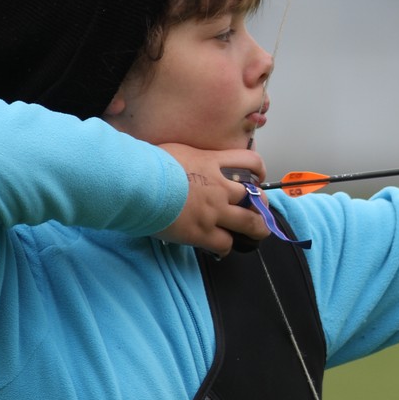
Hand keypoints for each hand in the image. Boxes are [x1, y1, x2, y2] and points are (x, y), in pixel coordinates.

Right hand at [153, 144, 270, 256]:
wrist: (136, 183)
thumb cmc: (148, 164)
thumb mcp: (177, 151)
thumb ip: (192, 159)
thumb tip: (187, 163)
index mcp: (213, 163)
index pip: (250, 162)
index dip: (259, 170)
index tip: (257, 178)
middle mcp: (219, 188)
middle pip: (256, 197)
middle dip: (261, 205)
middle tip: (258, 211)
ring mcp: (213, 211)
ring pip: (250, 224)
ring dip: (257, 230)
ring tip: (256, 234)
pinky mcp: (201, 232)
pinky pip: (224, 244)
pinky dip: (226, 247)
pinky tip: (220, 247)